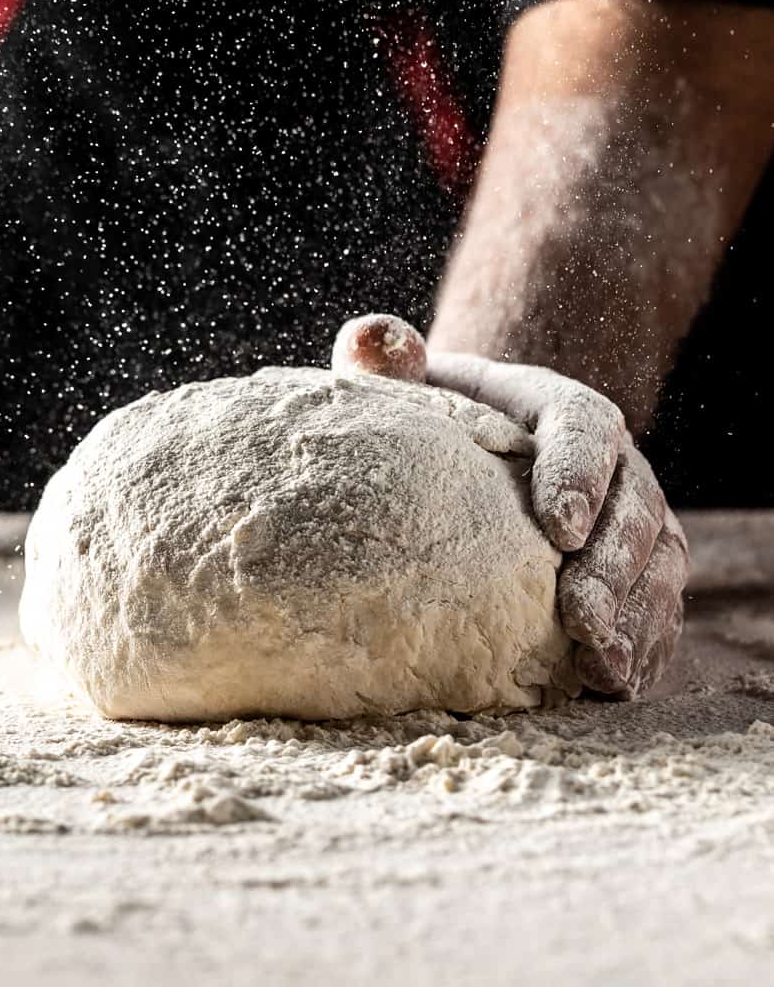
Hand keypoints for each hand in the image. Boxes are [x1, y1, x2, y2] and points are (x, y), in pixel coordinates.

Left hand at [333, 314, 687, 697]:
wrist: (479, 454)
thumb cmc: (436, 423)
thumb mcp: (411, 389)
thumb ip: (389, 363)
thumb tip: (366, 337)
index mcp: (558, 409)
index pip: (585, 428)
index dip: (578, 475)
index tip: (558, 526)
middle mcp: (615, 464)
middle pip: (632, 510)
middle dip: (610, 568)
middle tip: (578, 618)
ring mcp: (634, 521)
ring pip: (656, 567)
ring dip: (633, 619)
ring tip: (599, 668)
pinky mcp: (638, 572)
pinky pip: (656, 611)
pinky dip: (642, 648)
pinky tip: (613, 686)